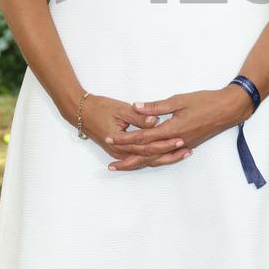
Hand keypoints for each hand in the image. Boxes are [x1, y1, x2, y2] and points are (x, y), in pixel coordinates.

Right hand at [76, 93, 191, 166]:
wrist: (81, 112)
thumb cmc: (100, 107)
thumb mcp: (120, 109)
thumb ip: (139, 116)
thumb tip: (155, 121)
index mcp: (121, 142)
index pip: (148, 146)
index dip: (165, 143)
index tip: (181, 139)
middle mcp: (121, 152)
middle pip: (150, 157)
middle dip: (169, 154)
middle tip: (187, 150)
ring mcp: (120, 153)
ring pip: (146, 160)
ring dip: (164, 158)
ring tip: (183, 154)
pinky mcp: (121, 151)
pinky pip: (140, 158)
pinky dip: (154, 157)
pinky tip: (166, 155)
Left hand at [104, 85, 254, 171]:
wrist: (229, 109)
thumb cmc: (205, 101)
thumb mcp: (179, 99)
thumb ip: (157, 106)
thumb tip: (136, 107)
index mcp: (172, 129)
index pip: (143, 137)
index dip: (125, 139)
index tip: (110, 138)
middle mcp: (176, 141)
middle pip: (147, 154)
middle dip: (128, 158)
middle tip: (111, 165)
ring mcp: (182, 145)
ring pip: (157, 158)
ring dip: (139, 162)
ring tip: (124, 166)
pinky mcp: (187, 144)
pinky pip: (166, 155)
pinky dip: (154, 159)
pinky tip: (147, 159)